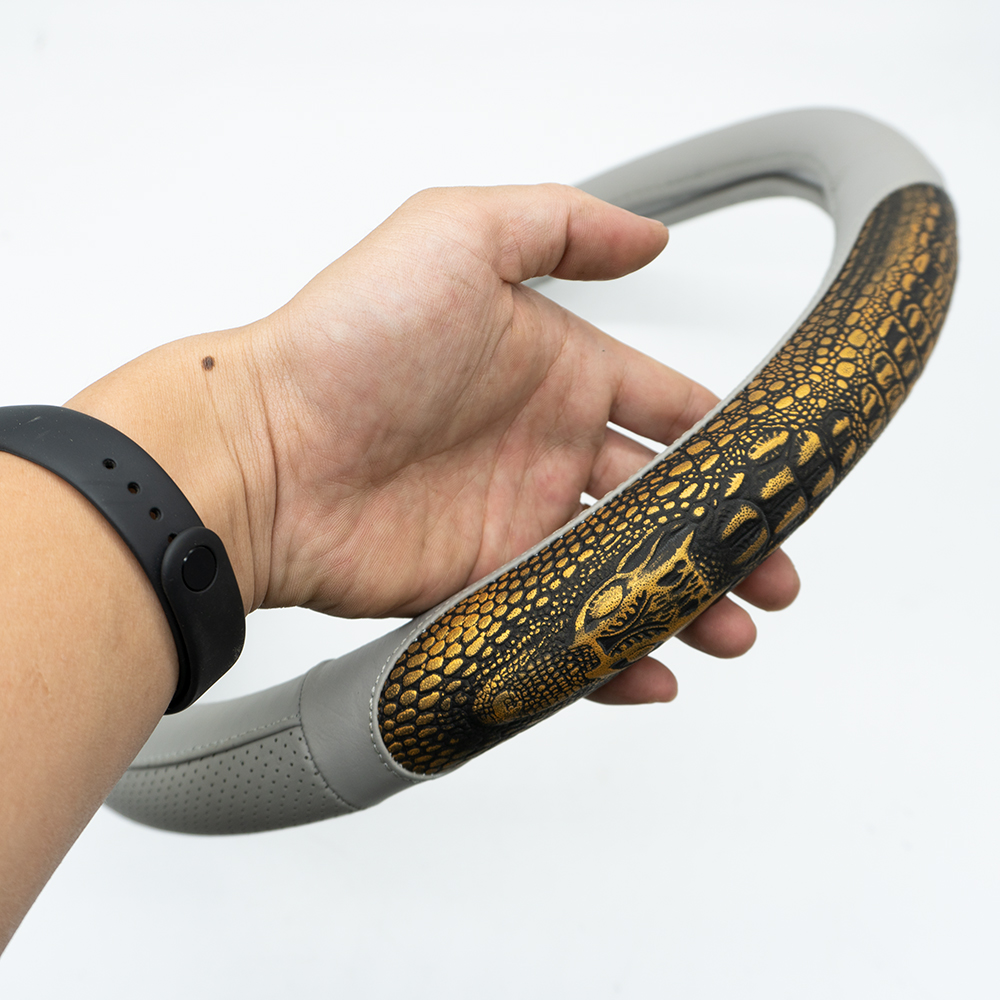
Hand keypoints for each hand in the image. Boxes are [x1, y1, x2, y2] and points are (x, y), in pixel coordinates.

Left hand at [71, 184, 798, 704]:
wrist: (261, 451)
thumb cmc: (346, 340)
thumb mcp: (456, 234)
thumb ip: (561, 224)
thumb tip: (649, 235)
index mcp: (553, 372)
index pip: (663, 406)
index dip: (726, 438)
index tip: (778, 467)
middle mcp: (540, 448)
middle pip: (659, 500)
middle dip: (720, 535)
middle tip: (769, 571)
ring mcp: (512, 522)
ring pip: (620, 568)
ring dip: (681, 599)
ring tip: (731, 628)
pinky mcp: (478, 586)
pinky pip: (557, 624)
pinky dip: (605, 655)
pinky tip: (648, 670)